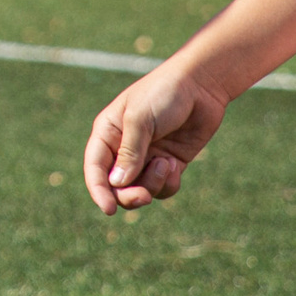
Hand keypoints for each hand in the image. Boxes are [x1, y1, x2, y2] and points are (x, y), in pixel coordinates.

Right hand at [83, 63, 230, 213]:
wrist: (200, 86)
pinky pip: (162, 188)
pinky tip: (175, 164)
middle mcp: (124, 149)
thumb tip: (117, 184)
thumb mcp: (140, 119)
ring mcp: (147, 158)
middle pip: (117, 187)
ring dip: (153, 184)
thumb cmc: (163, 94)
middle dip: (129, 195)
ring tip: (166, 164)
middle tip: (144, 196)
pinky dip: (168, 182)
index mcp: (108, 134)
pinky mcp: (168, 164)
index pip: (95, 168)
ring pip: (141, 190)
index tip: (109, 209)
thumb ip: (129, 153)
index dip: (98, 191)